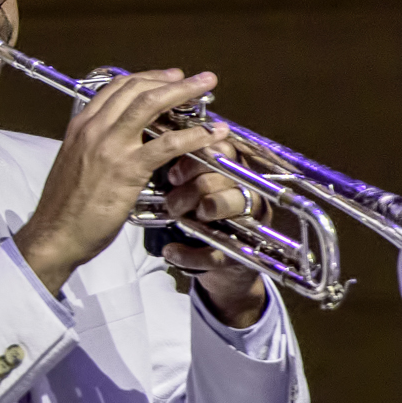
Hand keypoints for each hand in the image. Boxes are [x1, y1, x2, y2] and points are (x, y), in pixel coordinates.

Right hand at [18, 69, 224, 295]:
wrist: (54, 236)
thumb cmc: (64, 209)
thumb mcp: (75, 164)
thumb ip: (94, 147)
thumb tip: (118, 143)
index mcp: (80, 127)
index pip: (115, 88)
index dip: (146, 78)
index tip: (167, 78)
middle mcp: (93, 130)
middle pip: (136, 89)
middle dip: (170, 79)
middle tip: (195, 79)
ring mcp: (110, 147)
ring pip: (151, 104)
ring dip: (185, 91)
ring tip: (207, 87)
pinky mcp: (127, 169)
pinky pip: (167, 144)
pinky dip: (193, 135)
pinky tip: (211, 134)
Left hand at [157, 132, 270, 325]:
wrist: (222, 260)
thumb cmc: (200, 215)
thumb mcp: (192, 188)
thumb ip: (182, 167)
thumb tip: (153, 142)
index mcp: (235, 172)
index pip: (220, 151)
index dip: (193, 159)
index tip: (174, 173)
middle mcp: (246, 192)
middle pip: (217, 177)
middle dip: (189, 188)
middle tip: (172, 201)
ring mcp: (247, 223)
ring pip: (225, 204)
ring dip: (195, 212)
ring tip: (177, 218)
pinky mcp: (239, 255)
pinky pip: (214, 251)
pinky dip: (187, 253)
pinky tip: (170, 251)